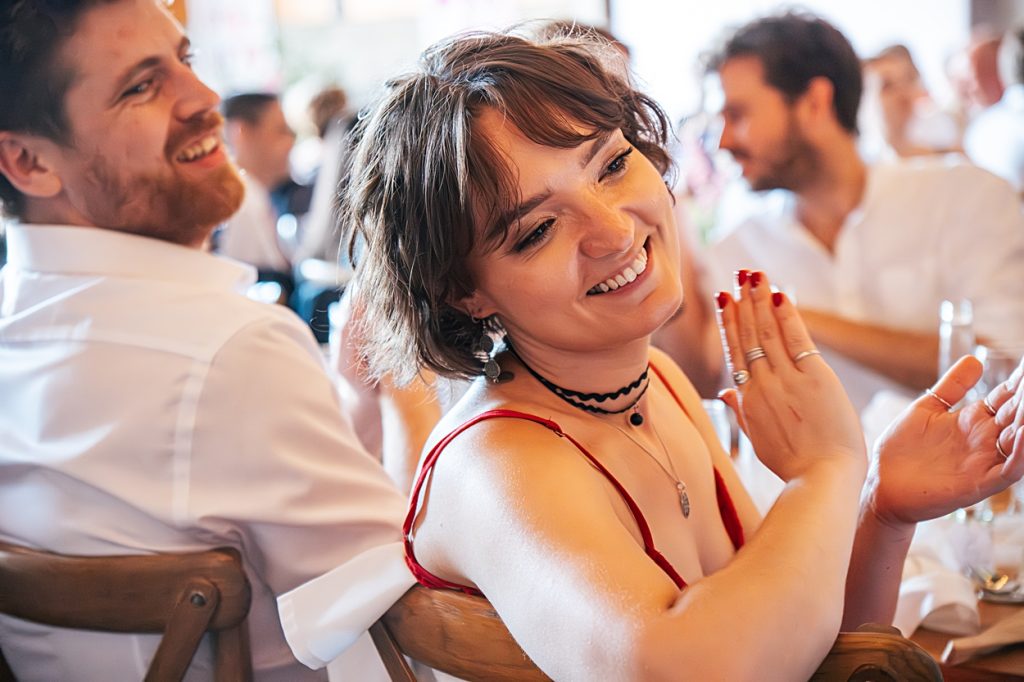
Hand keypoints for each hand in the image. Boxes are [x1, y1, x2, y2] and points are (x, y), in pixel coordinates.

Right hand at [715, 270, 865, 481]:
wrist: (822, 480)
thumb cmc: (795, 466)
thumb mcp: (759, 441)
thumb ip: (740, 413)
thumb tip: (723, 392)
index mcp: (749, 400)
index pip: (735, 353)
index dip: (729, 324)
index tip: (726, 301)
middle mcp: (762, 385)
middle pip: (747, 336)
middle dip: (742, 303)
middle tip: (737, 277)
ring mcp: (786, 380)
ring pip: (767, 332)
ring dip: (759, 300)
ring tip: (752, 275)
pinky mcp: (814, 378)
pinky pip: (796, 339)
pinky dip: (786, 315)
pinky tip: (778, 294)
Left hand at [867, 355, 1023, 525]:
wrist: (882, 483)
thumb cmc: (902, 448)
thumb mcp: (927, 409)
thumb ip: (952, 387)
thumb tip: (974, 359)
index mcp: (973, 420)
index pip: (1006, 397)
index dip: (1019, 382)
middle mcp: (984, 440)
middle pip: (1017, 416)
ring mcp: (983, 461)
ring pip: (1019, 442)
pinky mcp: (978, 483)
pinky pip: (1009, 470)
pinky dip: (1021, 455)